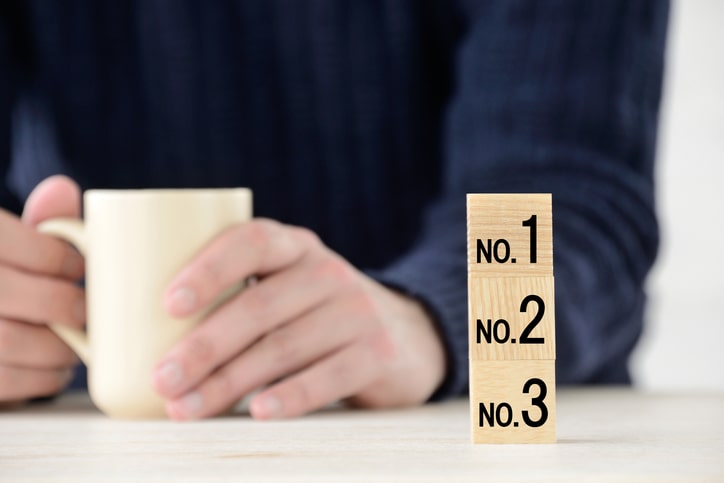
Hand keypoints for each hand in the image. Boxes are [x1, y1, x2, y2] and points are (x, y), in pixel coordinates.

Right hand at [0, 176, 84, 404]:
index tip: (80, 267)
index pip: (6, 240)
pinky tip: (54, 369)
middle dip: (61, 305)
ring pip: (7, 342)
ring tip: (74, 343)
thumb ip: (37, 221)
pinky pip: (4, 382)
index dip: (55, 257)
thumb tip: (63, 188)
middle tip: (84, 309)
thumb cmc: (9, 279)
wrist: (1, 314)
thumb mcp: (9, 245)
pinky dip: (40, 380)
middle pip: (7, 293)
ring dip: (55, 348)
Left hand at [152, 219, 445, 419]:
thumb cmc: (320, 316)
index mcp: (297, 248)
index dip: (209, 268)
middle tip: (163, 378)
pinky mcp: (377, 353)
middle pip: (260, 305)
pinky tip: (258, 412)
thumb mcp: (290, 289)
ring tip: (189, 407)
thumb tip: (152, 340)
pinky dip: (290, 395)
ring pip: (284, 346)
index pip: (253, 241)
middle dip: (205, 345)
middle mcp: (328, 273)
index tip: (168, 304)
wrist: (406, 337)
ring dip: (230, 381)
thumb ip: (242, 297)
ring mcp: (357, 311)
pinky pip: (328, 375)